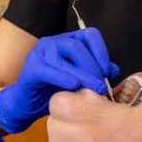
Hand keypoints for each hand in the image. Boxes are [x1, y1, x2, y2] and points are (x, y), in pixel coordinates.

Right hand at [0, 29, 117, 133]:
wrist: (26, 106)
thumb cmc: (54, 92)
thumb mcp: (79, 82)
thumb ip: (95, 73)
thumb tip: (114, 69)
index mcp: (67, 42)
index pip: (89, 35)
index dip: (101, 51)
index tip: (108, 72)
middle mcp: (53, 43)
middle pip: (78, 45)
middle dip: (93, 66)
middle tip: (101, 85)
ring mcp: (40, 53)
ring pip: (66, 55)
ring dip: (83, 74)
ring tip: (94, 89)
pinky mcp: (31, 68)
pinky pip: (50, 69)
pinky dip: (64, 77)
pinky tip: (74, 86)